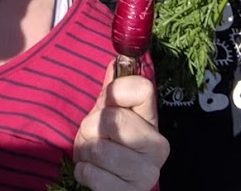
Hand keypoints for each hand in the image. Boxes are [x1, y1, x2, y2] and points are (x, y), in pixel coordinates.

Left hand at [71, 70, 168, 190]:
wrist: (110, 185)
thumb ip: (112, 91)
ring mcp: (146, 174)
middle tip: (91, 136)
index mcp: (154, 120)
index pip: (142, 88)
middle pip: (112, 119)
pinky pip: (91, 173)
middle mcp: (158, 147)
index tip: (107, 103)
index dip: (116, 91)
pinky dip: (82, 171)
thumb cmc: (108, 143)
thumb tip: (115, 62)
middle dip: (89, 127)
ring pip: (98, 149)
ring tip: (90, 156)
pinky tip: (91, 172)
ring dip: (84, 152)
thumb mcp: (108, 115)